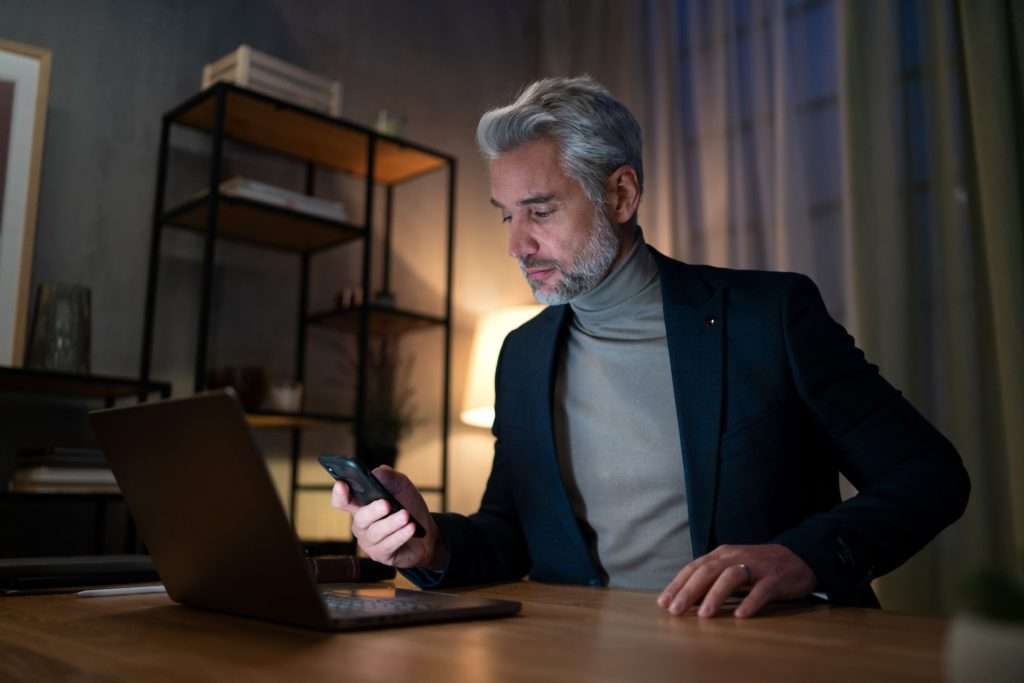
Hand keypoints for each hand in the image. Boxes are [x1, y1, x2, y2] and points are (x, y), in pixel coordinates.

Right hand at [330, 465, 446, 570]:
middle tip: (386, 504)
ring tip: (406, 516)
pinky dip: (400, 535)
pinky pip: (388, 545)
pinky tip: (411, 528)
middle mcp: (361, 524)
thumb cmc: (408, 506)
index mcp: (360, 505)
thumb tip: (376, 473)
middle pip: (360, 518)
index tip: (342, 485)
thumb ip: (388, 476)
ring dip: (392, 523)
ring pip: (376, 533)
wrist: (427, 532)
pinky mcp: (381, 554)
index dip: (339, 494)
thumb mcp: (401, 486)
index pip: (342, 501)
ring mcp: (370, 541)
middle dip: (373, 511)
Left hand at [657, 544, 815, 617]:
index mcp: (722, 554)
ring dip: (716, 595)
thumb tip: (686, 599)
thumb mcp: (731, 568)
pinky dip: (750, 602)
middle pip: (708, 571)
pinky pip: (761, 590)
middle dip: (689, 591)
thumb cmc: (757, 567)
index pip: (694, 567)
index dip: (678, 584)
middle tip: (676, 610)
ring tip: (704, 615)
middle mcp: (735, 557)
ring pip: (732, 577)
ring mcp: (756, 566)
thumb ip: (711, 580)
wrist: (797, 558)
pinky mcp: (775, 578)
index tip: (663, 602)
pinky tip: (741, 615)